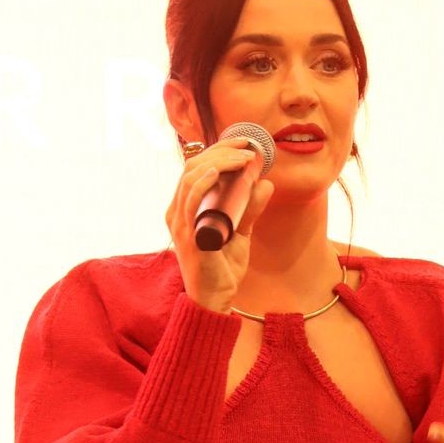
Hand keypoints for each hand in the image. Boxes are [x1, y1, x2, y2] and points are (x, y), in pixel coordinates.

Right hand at [166, 141, 271, 309]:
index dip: (218, 149)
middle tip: (248, 147)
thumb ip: (250, 209)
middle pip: (192, 166)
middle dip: (221, 150)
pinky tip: (218, 172)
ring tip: (243, 158)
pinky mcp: (188, 236)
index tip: (244, 143)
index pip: (196, 168)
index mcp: (185, 207)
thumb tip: (266, 183)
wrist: (216, 299)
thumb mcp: (240, 232)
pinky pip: (190, 201)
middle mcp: (177, 211)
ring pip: (191, 177)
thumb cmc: (223, 268)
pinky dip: (203, 183)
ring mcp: (181, 223)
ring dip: (219, 162)